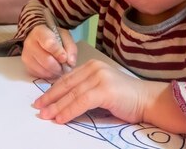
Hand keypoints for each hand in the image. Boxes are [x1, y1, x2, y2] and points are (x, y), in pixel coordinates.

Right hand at [21, 24, 76, 78]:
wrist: (39, 38)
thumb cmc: (53, 36)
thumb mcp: (65, 36)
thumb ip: (70, 48)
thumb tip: (71, 63)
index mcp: (39, 32)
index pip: (49, 43)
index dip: (59, 52)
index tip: (65, 58)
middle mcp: (29, 43)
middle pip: (46, 61)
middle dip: (59, 66)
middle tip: (65, 66)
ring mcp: (26, 56)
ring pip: (44, 70)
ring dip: (55, 72)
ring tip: (59, 68)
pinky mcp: (26, 66)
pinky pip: (40, 75)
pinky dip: (49, 75)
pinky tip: (52, 70)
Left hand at [32, 59, 152, 124]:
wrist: (147, 100)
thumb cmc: (126, 97)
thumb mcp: (101, 88)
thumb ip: (85, 89)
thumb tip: (64, 101)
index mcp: (92, 66)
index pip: (67, 79)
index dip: (52, 90)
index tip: (41, 100)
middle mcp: (94, 68)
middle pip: (66, 85)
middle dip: (50, 98)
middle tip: (38, 108)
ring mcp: (99, 78)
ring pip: (72, 94)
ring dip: (56, 107)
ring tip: (45, 115)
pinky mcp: (104, 90)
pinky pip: (81, 102)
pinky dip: (69, 111)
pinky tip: (60, 118)